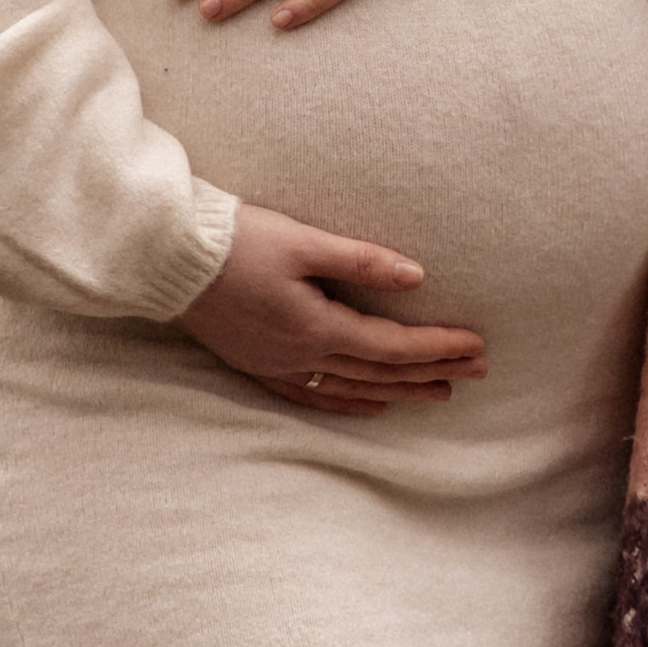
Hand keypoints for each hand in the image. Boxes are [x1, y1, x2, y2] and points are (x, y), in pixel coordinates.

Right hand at [178, 200, 485, 415]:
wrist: (169, 259)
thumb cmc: (236, 241)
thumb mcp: (302, 241)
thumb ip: (360, 261)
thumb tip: (416, 277)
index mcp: (316, 327)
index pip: (393, 346)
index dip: (439, 346)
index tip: (477, 346)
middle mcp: (301, 356)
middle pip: (381, 372)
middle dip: (432, 371)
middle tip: (478, 371)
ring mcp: (278, 366)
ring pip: (353, 388)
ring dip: (401, 391)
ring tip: (440, 392)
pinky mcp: (258, 364)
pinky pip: (315, 396)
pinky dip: (350, 402)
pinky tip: (371, 405)